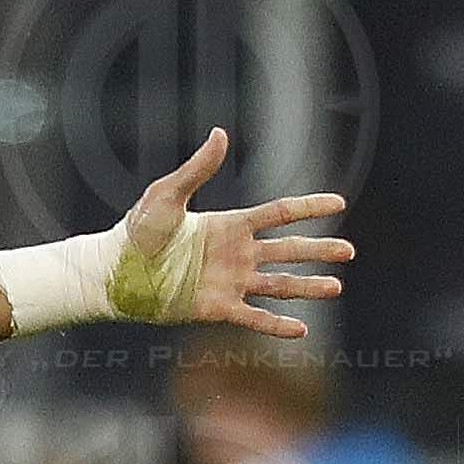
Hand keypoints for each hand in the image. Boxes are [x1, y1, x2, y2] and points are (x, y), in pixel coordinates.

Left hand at [116, 130, 351, 340]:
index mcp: (230, 225)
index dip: (310, 207)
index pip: (280, 214)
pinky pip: (253, 317)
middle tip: (349, 252)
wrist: (114, 272)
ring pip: (278, 285)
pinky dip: (276, 324)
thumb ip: (197, 170)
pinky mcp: (216, 308)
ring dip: (307, 287)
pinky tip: (300, 329)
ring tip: (336, 287)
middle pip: (288, 250)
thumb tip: (219, 134)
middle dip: (319, 251)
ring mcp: (229, 282)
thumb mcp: (167, 196)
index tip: (339, 203)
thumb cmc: (136, 232)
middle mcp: (236, 254)